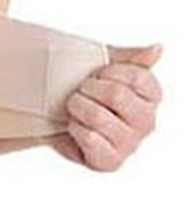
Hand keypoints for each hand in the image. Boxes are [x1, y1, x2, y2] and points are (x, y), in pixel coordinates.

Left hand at [49, 43, 163, 170]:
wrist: (53, 116)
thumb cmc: (82, 92)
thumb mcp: (103, 67)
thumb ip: (131, 58)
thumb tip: (157, 49)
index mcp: (150, 96)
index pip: (137, 75)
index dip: (107, 72)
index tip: (96, 75)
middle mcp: (147, 121)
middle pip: (116, 95)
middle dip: (88, 89)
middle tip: (80, 92)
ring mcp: (131, 143)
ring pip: (98, 115)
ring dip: (77, 108)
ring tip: (74, 109)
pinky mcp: (111, 161)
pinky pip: (89, 137)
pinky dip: (74, 128)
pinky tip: (74, 127)